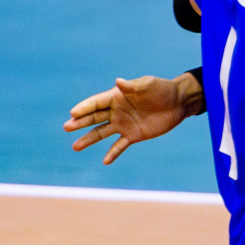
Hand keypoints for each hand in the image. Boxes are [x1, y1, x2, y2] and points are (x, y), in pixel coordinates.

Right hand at [63, 73, 203, 164]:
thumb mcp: (148, 85)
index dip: (85, 107)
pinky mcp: (133, 135)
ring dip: (89, 139)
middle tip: (66, 127)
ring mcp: (124, 124)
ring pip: (102, 132)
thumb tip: (118, 82)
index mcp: (117, 97)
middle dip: (80, 122)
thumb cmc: (162, 89)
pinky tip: (105, 161)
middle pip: (94, 118)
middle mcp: (116, 111)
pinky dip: (112, 153)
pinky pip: (120, 145)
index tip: (73, 113)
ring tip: (75, 146)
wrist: (178, 103)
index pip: (97, 103)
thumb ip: (132, 86)